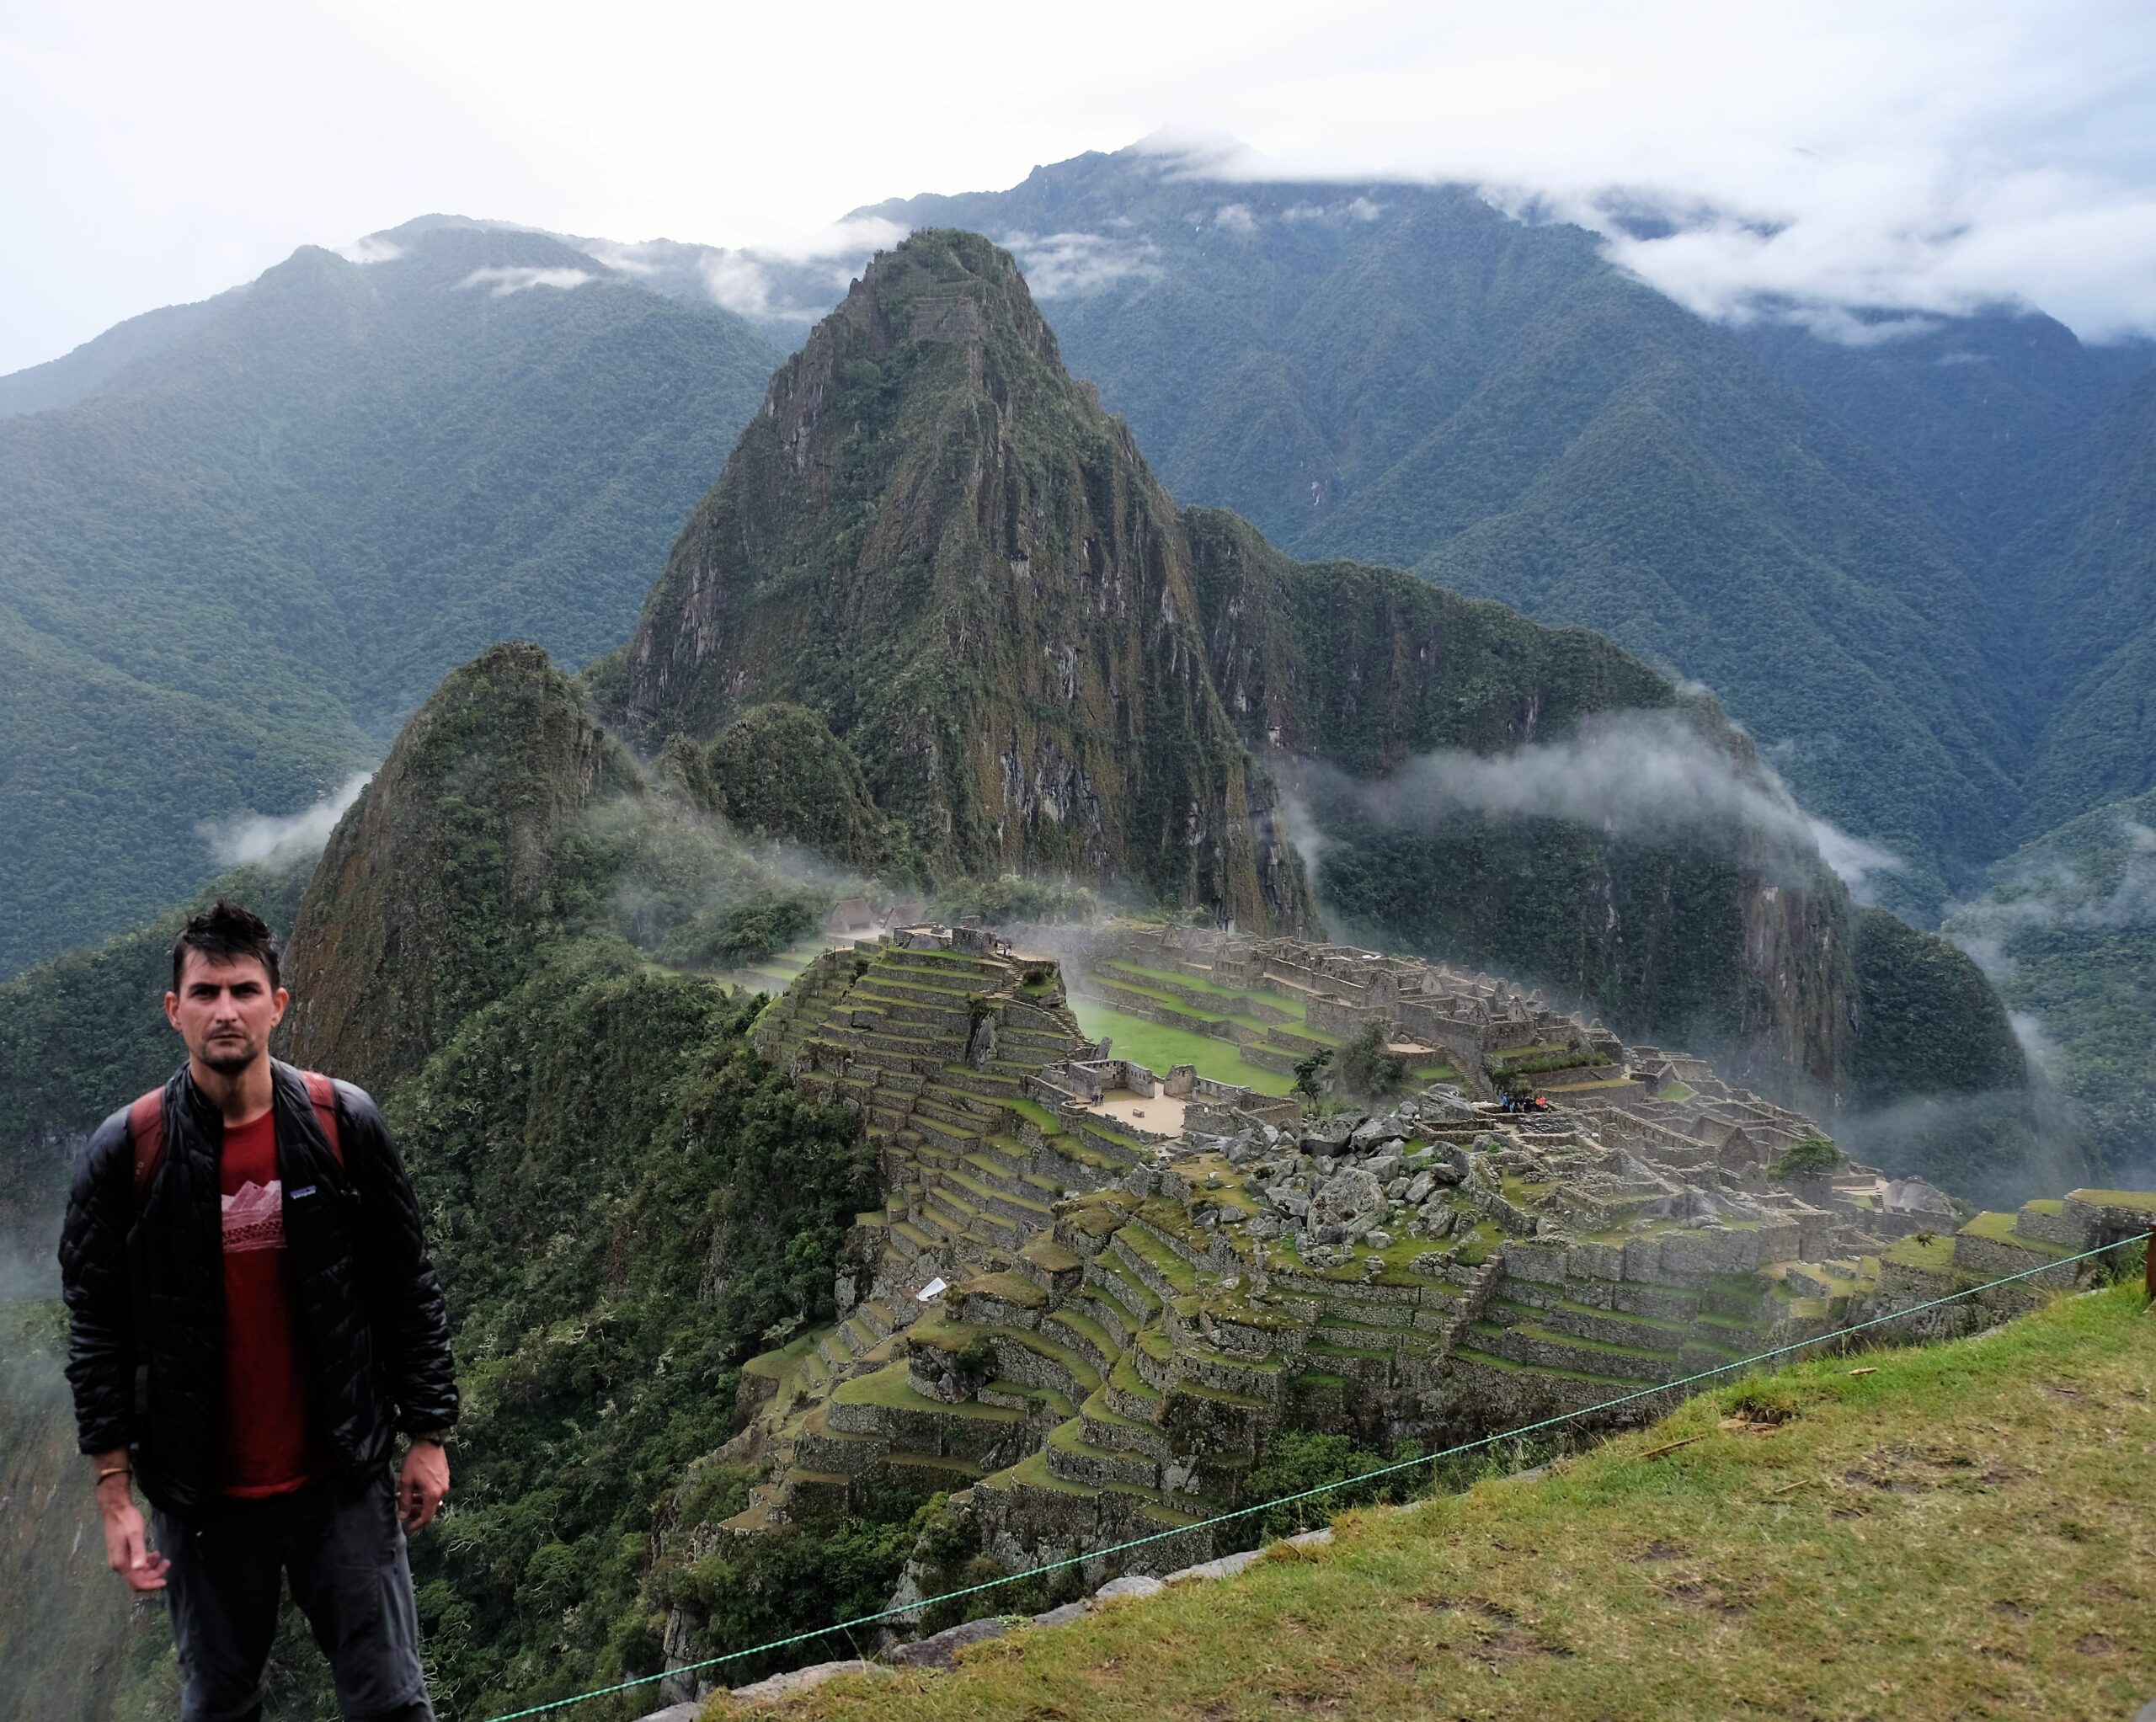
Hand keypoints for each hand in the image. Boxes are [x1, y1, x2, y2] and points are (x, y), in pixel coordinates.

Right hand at [97, 1477, 169, 1591]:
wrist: (116, 1508)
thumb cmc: (126, 1520)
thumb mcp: (135, 1534)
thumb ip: (138, 1551)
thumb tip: (139, 1568)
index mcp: (121, 1563)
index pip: (136, 1583)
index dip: (151, 1585)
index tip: (164, 1581)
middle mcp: (119, 1565)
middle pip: (138, 1579)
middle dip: (154, 1574)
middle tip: (167, 1562)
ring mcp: (120, 1559)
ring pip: (138, 1572)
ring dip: (151, 1567)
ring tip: (162, 1557)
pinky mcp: (123, 1553)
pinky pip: (136, 1564)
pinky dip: (146, 1562)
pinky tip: (154, 1554)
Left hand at [398, 1439, 448, 1531]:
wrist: (429, 1442)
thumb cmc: (416, 1460)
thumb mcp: (406, 1481)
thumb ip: (404, 1501)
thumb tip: (402, 1516)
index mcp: (433, 1494)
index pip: (427, 1518)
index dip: (416, 1524)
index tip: (407, 1527)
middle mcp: (442, 1491)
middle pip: (430, 1509)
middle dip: (416, 1512)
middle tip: (403, 1510)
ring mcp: (445, 1484)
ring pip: (432, 1500)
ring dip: (419, 1502)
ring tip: (404, 1497)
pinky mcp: (445, 1477)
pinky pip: (435, 1491)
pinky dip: (425, 1494)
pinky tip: (414, 1489)